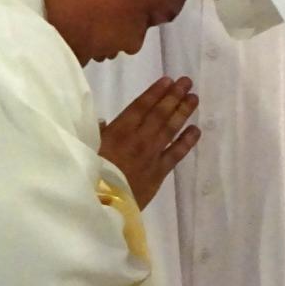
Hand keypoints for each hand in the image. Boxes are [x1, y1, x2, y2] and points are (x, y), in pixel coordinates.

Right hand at [98, 77, 199, 209]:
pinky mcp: (159, 172)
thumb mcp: (88, 148)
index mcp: (118, 131)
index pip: (141, 106)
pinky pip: (176, 154)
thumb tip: (104, 123)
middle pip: (160, 114)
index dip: (155, 92)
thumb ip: (98, 134)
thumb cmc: (89, 175)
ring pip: (170, 129)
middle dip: (174, 96)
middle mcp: (138, 139)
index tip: (168, 80)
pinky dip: (187, 141)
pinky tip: (196, 130)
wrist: (100, 205)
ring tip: (194, 99)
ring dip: (183, 112)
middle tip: (187, 82)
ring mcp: (151, 155)